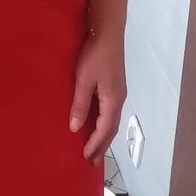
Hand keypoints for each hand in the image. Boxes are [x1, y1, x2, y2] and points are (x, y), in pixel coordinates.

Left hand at [69, 29, 126, 165]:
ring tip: (96, 149)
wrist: (108, 33)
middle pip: (111, 129)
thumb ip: (80, 104)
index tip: (86, 157)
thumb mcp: (83, 80)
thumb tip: (75, 128)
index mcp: (112, 100)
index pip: (105, 129)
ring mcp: (118, 93)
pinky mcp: (115, 87)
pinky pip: (110, 112)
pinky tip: (98, 126)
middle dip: (102, 146)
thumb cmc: (94, 55)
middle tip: (93, 162)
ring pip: (112, 121)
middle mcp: (119, 100)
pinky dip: (105, 124)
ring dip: (104, 136)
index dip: (95, 144)